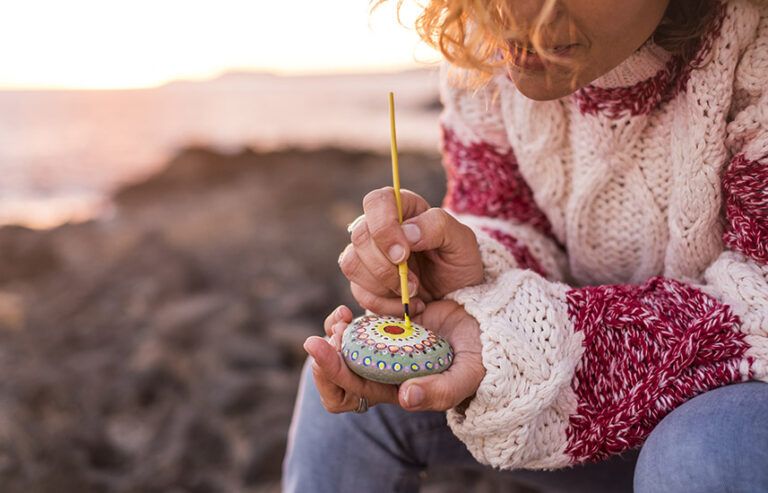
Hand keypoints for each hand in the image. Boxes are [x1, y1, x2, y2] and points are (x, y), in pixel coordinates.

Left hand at [305, 300, 484, 412]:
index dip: (331, 376)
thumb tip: (405, 398)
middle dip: (324, 357)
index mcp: (396, 390)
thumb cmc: (480, 356)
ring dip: (333, 336)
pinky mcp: (385, 327)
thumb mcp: (467, 375)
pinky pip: (353, 329)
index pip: (349, 395)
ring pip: (341, 350)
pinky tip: (348, 310)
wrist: (488, 326)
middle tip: (323, 336)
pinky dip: (345, 321)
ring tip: (339, 318)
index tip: (325, 350)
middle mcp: (383, 373)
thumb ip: (442, 391)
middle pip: (335, 376)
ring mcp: (382, 349)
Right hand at [338, 187, 483, 316]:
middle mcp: (379, 227)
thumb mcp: (462, 241)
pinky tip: (406, 305)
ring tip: (413, 293)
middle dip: (386, 266)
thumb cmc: (459, 261)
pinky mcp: (364, 281)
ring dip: (383, 285)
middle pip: (360, 237)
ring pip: (352, 264)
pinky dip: (383, 304)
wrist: (457, 295)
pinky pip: (358, 291)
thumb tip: (407, 232)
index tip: (403, 255)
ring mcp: (367, 255)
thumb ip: (438, 226)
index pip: (376, 202)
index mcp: (403, 208)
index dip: (383, 228)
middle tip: (414, 283)